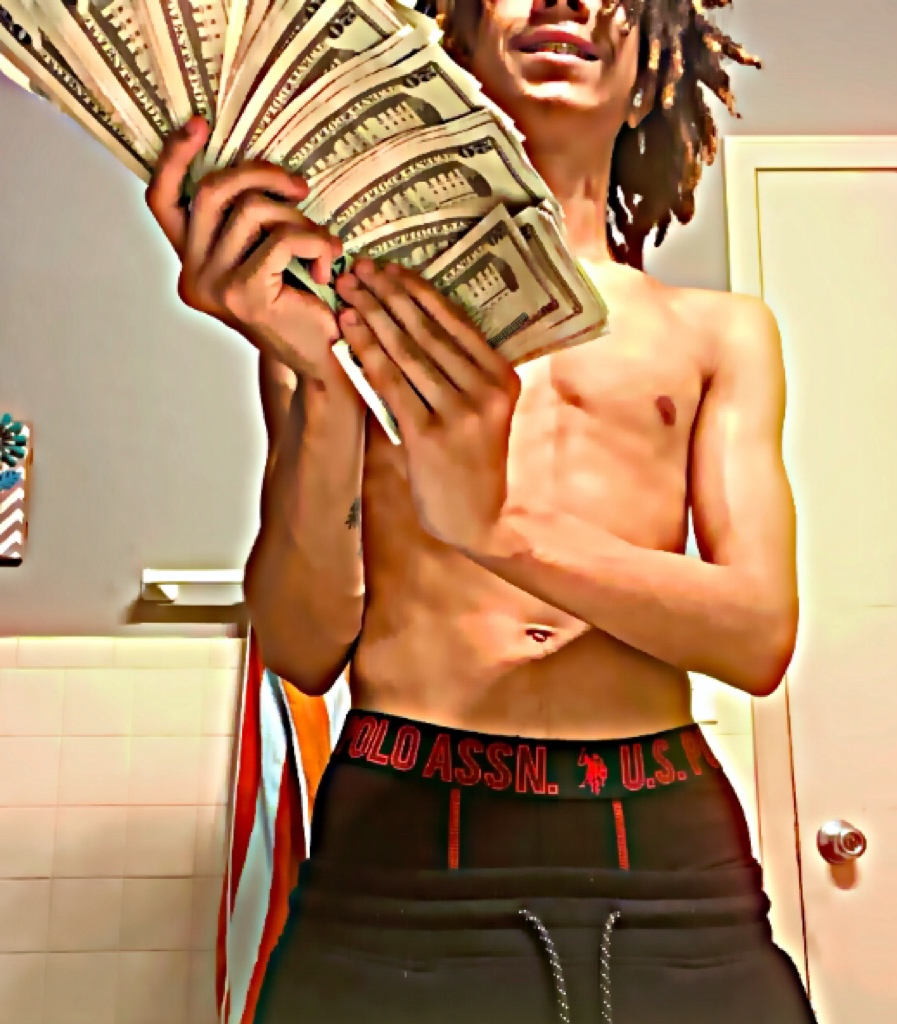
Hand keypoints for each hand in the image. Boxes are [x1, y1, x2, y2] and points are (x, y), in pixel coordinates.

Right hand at [145, 117, 348, 384]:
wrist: (324, 360)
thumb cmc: (303, 304)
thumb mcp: (267, 256)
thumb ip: (246, 222)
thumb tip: (256, 168)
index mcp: (191, 263)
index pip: (163, 201)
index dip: (174, 158)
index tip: (200, 126)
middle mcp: (193, 276)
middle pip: (214, 191)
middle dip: (261, 174)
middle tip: (299, 187)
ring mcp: (216, 287)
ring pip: (253, 211)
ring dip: (299, 217)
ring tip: (322, 242)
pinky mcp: (247, 294)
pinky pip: (282, 238)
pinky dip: (315, 240)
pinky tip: (329, 262)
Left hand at [334, 259, 520, 552]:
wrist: (474, 519)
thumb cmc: (469, 462)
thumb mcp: (481, 411)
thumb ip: (459, 372)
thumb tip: (411, 323)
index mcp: (503, 377)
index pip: (455, 322)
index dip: (417, 290)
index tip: (388, 268)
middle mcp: (487, 390)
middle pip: (428, 330)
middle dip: (388, 294)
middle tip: (357, 267)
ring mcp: (461, 413)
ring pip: (409, 351)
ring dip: (373, 314)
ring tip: (347, 289)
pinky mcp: (431, 436)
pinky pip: (392, 383)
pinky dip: (367, 352)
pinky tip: (348, 329)